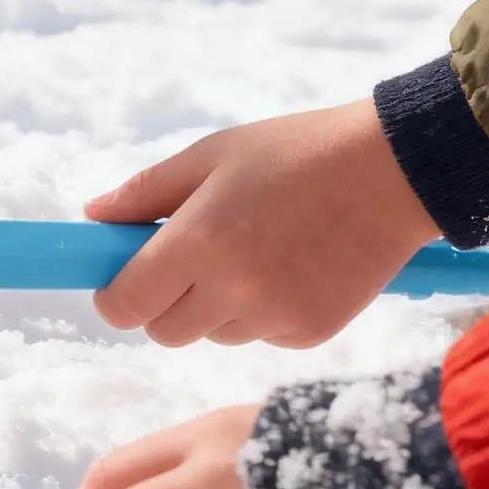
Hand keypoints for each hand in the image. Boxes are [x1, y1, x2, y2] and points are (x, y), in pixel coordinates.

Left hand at [89, 99, 438, 348]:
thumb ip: (144, 192)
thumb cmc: (293, 152)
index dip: (114, 296)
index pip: (127, 304)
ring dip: (212, 307)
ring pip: (212, 334)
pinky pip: (260, 336)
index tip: (118, 281)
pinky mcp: (312, 333)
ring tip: (249, 251)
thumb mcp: (210, 156)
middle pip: (164, 331)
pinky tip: (287, 267)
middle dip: (160, 303)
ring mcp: (277, 317)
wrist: (395, 172)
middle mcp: (235, 288)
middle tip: (183, 261)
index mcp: (200, 241)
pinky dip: (259, 313)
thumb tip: (93, 217)